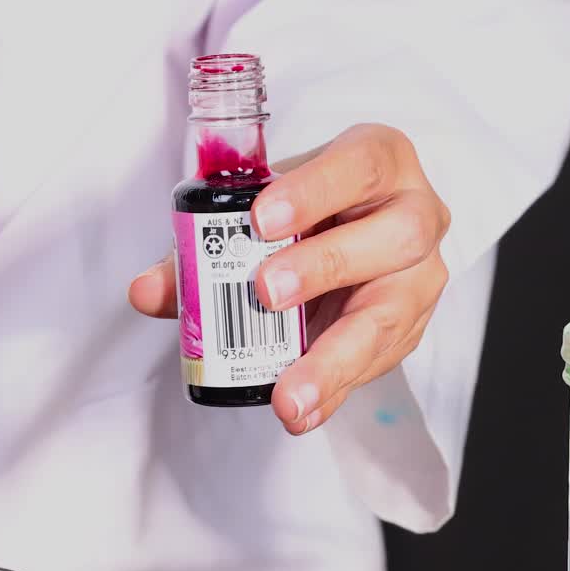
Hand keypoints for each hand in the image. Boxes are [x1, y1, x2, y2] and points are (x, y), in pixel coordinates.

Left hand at [129, 123, 449, 433]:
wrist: (355, 229)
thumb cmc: (310, 207)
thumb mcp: (263, 208)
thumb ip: (204, 245)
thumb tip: (149, 290)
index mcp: (380, 159)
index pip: (360, 165)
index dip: (314, 190)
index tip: (260, 220)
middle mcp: (416, 212)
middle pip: (396, 235)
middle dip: (327, 265)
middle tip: (265, 293)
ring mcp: (421, 274)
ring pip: (393, 311)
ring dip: (334, 356)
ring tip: (287, 394)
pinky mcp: (411, 326)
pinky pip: (379, 362)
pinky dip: (334, 390)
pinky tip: (301, 410)